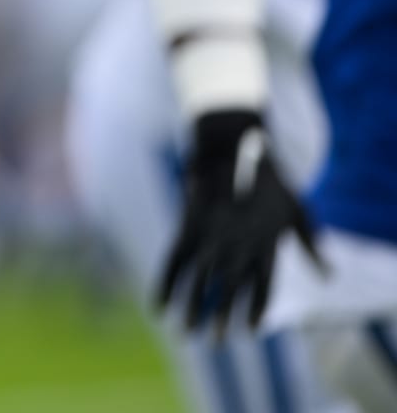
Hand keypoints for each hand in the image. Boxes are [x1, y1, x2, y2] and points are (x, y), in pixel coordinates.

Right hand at [156, 110, 323, 332]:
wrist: (230, 146)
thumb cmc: (269, 176)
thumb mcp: (299, 208)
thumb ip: (312, 243)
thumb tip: (329, 274)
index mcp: (268, 243)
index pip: (263, 286)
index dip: (254, 309)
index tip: (248, 330)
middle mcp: (239, 244)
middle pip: (229, 288)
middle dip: (220, 316)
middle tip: (214, 341)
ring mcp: (212, 236)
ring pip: (201, 280)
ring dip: (192, 306)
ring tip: (186, 331)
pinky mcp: (188, 226)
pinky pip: (174, 262)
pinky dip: (165, 284)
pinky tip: (159, 305)